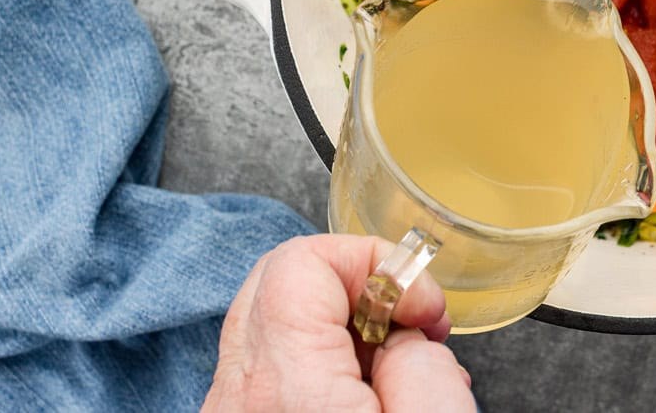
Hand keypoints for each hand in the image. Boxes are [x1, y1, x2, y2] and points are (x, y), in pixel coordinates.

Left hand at [203, 234, 475, 411]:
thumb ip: (422, 362)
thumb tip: (408, 337)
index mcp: (285, 384)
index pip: (303, 258)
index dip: (375, 261)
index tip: (419, 304)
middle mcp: (241, 395)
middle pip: (281, 278)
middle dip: (360, 285)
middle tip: (409, 324)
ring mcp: (233, 412)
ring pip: (275, 323)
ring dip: (345, 326)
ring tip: (397, 369)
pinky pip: (272, 368)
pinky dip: (323, 363)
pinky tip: (369, 396)